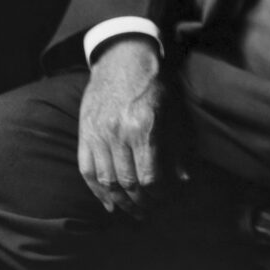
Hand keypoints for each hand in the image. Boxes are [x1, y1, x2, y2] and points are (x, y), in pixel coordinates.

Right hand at [78, 36, 164, 217]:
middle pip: (128, 183)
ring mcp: (98, 133)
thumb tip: (184, 180)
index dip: (159, 195)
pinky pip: (87, 171)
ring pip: (107, 181)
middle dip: (141, 203)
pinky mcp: (85, 132)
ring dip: (121, 202)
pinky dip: (97, 191)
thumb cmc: (153, 82)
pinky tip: (108, 204)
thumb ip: (177, 146)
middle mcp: (118, 133)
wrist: (122, 56)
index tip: (166, 199)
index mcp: (143, 126)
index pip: (149, 177)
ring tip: (133, 212)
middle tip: (150, 212)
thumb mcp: (173, 109)